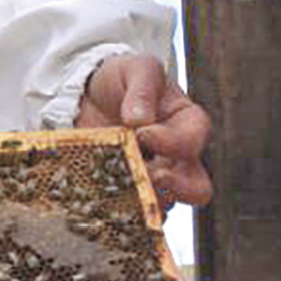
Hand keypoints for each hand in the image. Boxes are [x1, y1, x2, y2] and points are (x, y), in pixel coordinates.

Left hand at [74, 54, 212, 207]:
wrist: (83, 93)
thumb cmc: (120, 78)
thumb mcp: (135, 68)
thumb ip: (143, 88)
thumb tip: (140, 120)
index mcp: (185, 123)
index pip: (195, 138)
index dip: (174, 142)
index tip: (143, 133)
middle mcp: (176, 158)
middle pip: (197, 187)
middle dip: (178, 187)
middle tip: (150, 176)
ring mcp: (151, 178)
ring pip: (165, 204)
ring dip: (147, 200)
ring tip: (123, 189)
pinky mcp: (125, 190)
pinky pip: (133, 212)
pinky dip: (122, 211)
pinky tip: (104, 202)